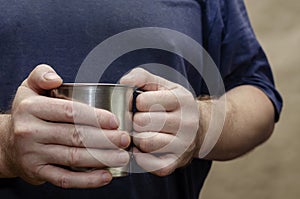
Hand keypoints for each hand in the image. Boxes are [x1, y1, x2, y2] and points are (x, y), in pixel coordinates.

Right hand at [2, 64, 130, 187]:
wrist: (8, 143)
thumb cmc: (29, 112)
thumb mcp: (30, 87)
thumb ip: (42, 75)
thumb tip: (56, 78)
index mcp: (31, 108)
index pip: (68, 112)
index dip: (95, 117)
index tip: (115, 121)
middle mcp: (30, 132)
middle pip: (75, 136)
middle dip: (105, 139)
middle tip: (125, 139)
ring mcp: (33, 155)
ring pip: (73, 158)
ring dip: (102, 158)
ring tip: (122, 156)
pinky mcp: (37, 173)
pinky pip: (64, 179)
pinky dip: (87, 181)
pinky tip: (105, 176)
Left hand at [120, 68, 198, 175]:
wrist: (199, 128)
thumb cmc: (173, 105)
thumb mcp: (163, 85)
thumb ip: (141, 77)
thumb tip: (124, 82)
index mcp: (181, 100)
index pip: (143, 101)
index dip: (136, 103)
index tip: (140, 106)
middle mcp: (186, 122)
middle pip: (143, 123)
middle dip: (135, 121)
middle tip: (139, 121)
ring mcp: (183, 144)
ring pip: (146, 143)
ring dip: (137, 139)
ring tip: (141, 134)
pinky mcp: (177, 161)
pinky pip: (153, 165)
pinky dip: (142, 158)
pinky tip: (142, 150)